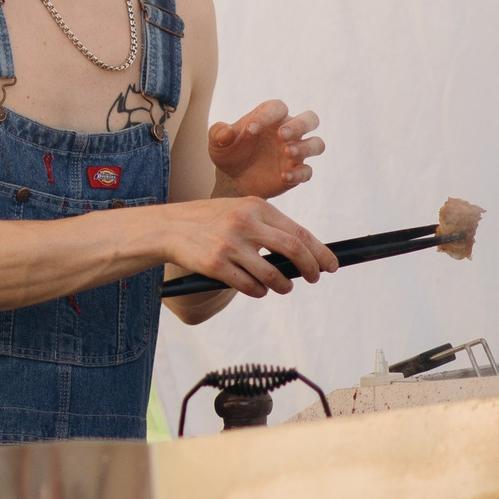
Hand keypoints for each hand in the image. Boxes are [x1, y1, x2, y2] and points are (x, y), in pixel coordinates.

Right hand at [167, 196, 337, 296]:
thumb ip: (268, 225)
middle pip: (294, 250)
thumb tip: (304, 252)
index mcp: (255, 207)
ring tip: (283, 286)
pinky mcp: (216, 265)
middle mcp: (244, 224)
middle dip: (310, 268)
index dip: (320, 252)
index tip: (330, 265)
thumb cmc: (209, 221)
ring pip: (273, 274)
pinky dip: (259, 291)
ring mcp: (230, 245)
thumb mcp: (239, 211)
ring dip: (284, 285)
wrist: (168, 228)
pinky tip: (257, 288)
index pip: (298, 232)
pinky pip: (250, 286)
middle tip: (314, 277)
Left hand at [209, 99, 323, 198]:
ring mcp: (295, 152)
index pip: (277, 107)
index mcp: (270, 118)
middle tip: (282, 135)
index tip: (250, 130)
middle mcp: (288, 132)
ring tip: (287, 152)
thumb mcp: (216, 142)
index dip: (267, 116)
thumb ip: (218, 133)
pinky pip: (307, 171)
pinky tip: (283, 176)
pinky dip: (298, 174)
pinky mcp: (296, 172)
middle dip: (300, 125)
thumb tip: (227, 133)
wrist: (231, 178)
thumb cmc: (228, 152)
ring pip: (317, 144)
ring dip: (305, 147)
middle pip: (310, 119)